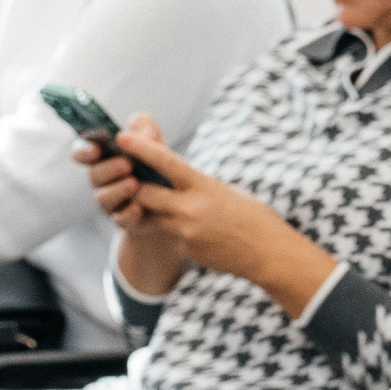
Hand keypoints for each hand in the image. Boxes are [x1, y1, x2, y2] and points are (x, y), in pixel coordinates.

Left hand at [80, 117, 336, 315]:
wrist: (268, 253)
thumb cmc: (253, 218)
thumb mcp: (227, 192)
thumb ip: (198, 185)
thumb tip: (176, 179)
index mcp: (204, 186)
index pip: (166, 162)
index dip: (142, 148)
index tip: (122, 136)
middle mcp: (191, 208)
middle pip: (144, 193)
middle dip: (137, 188)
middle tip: (135, 182)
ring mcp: (185, 230)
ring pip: (151, 216)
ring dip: (154, 211)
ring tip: (177, 210)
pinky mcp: (185, 249)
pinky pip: (168, 235)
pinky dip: (176, 231)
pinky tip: (201, 234)